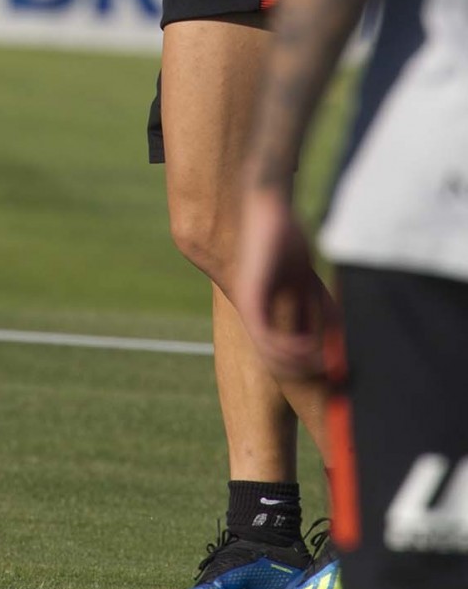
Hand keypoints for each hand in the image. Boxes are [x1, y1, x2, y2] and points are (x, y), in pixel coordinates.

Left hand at [236, 186, 335, 380]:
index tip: (331, 372)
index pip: (282, 352)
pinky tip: (309, 348)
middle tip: (330, 377)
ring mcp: (250, 304)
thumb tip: (338, 337)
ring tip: (321, 364)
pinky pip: (264, 333)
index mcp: (268, 310)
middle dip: (302, 372)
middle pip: (274, 359)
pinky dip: (288, 346)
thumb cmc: (287, 240)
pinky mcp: (251, 295)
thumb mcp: (307, 281)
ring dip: (297, 363)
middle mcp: (256, 311)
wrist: (267, 211)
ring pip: (269, 352)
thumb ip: (318, 308)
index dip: (305, 366)